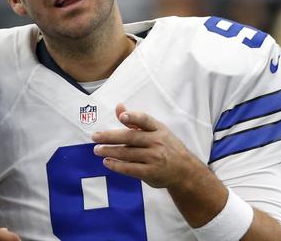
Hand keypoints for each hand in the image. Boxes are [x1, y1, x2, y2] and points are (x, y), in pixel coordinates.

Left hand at [91, 103, 207, 189]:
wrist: (185, 171)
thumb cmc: (166, 146)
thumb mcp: (156, 130)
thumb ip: (135, 120)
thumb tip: (119, 107)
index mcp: (158, 128)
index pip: (145, 120)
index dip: (133, 117)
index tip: (122, 116)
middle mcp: (157, 142)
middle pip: (130, 137)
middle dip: (110, 137)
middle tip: (95, 137)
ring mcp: (154, 158)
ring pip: (127, 153)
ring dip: (109, 151)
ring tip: (97, 150)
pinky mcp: (151, 172)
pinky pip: (130, 168)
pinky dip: (117, 165)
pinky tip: (107, 162)